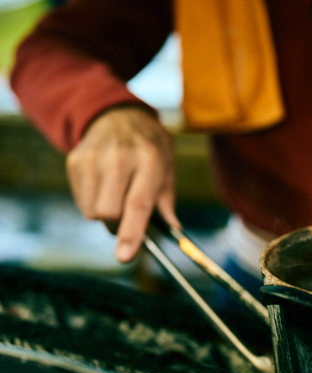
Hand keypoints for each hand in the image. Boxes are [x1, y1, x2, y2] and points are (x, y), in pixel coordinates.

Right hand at [66, 106, 178, 262]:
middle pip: (108, 212)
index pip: (138, 204)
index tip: (125, 256)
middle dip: (118, 223)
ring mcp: (93, 157)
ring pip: (92, 211)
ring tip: (117, 195)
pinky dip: (92, 202)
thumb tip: (175, 231)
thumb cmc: (150, 148)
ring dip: (105, 214)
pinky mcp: (75, 160)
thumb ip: (167, 202)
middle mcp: (119, 157)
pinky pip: (81, 201)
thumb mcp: (168, 168)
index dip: (131, 233)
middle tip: (128, 214)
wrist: (119, 116)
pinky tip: (103, 186)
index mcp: (150, 160)